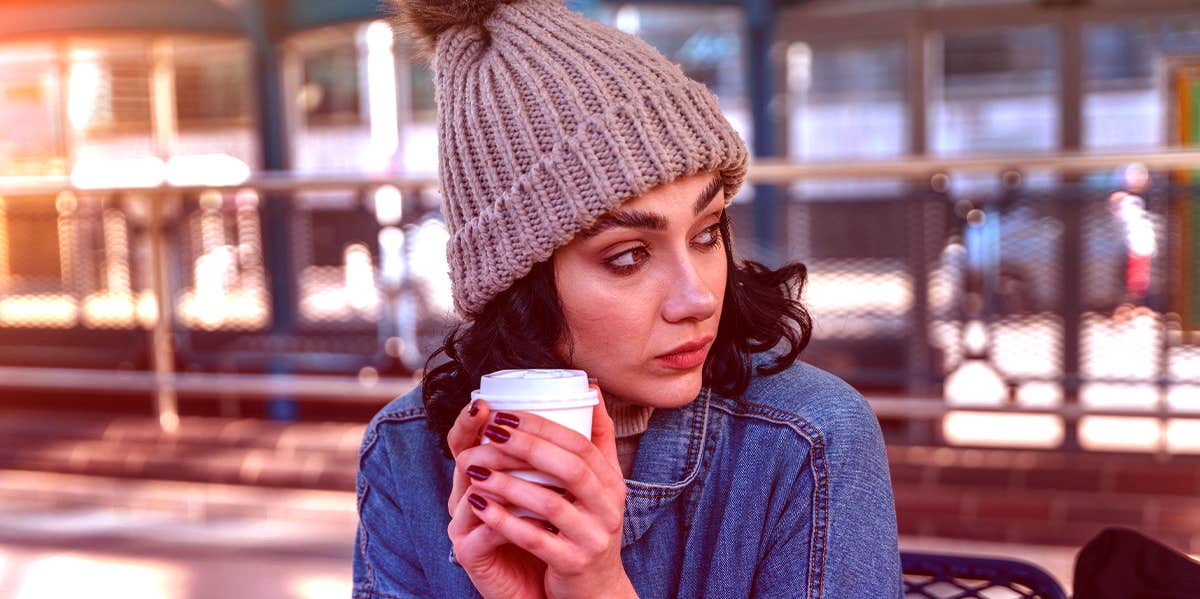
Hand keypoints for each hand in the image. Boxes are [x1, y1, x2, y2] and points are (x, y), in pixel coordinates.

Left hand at [459, 384, 637, 598]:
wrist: (596, 592)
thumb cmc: (587, 528)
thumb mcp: (600, 484)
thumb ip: (595, 438)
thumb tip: (590, 385)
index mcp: (611, 482)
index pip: (581, 443)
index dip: (543, 425)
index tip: (506, 413)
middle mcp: (609, 507)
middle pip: (569, 467)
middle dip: (526, 445)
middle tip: (489, 431)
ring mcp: (593, 537)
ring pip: (550, 504)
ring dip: (509, 483)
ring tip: (475, 469)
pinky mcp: (573, 564)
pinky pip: (536, 540)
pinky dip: (504, 521)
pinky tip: (479, 505)